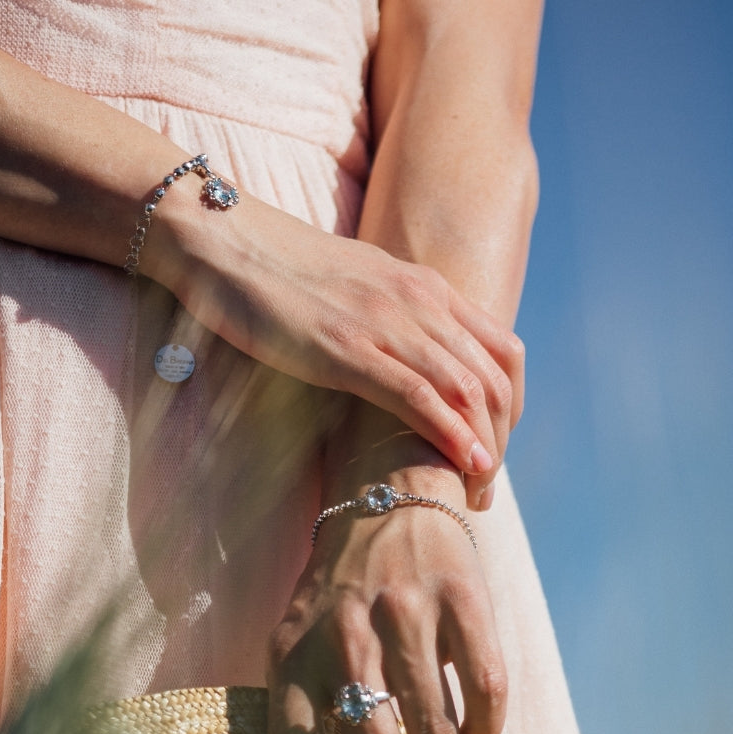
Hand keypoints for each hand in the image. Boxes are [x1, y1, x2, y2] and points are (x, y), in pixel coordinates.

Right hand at [143, 183, 522, 507]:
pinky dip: (450, 434)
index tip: (497, 447)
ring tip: (479, 492)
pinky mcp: (347, 349)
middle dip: (499, 439)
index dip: (510, 406)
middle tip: (485, 487)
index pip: (501, 350)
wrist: (222, 241)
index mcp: (424, 287)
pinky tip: (464, 466)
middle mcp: (418, 301)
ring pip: (464, 389)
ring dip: (481, 447)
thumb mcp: (355, 287)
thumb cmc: (277, 271)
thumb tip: (403, 361)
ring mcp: (385, 323)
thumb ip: (391, 318)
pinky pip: (417, 395)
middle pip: (491, 378)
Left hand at [266, 420, 506, 733]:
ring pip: (433, 730)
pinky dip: (485, 733)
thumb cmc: (342, 592)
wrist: (386, 497)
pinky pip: (486, 690)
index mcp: (292, 654)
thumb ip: (308, 701)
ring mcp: (405, 614)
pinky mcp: (460, 598)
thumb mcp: (301, 638)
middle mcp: (344, 636)